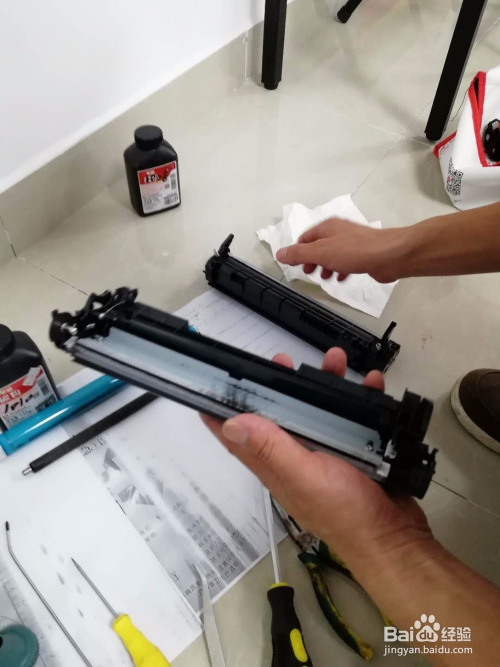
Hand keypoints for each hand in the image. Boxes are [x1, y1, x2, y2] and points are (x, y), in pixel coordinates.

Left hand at [201, 348, 433, 581]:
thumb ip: (271, 449)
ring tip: (336, 361)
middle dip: (279, 386)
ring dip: (324, 385)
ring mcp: (325, 455)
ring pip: (318, 411)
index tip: (214, 383)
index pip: (238, 437)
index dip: (221, 412)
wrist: (394, 539)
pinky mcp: (354, 452)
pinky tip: (371, 385)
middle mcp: (295, 458)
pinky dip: (360, 400)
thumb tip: (230, 424)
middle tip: (284, 361)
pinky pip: (353, 418)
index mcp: (276, 464)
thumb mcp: (304, 475)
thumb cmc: (345, 511)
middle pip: (279, 415)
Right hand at [275, 218, 404, 282]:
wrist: (389, 255)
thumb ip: (299, 254)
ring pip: (332, 254)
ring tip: (324, 278)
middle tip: (309, 273)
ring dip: (325, 267)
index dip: (298, 252)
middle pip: (318, 246)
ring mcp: (352, 242)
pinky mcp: (363, 253)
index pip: (305, 238)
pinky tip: (341, 278)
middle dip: (312, 260)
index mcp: (327, 227)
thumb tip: (279, 253)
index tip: (297, 266)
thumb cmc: (354, 251)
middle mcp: (339, 231)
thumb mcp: (321, 252)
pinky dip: (340, 269)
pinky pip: (346, 261)